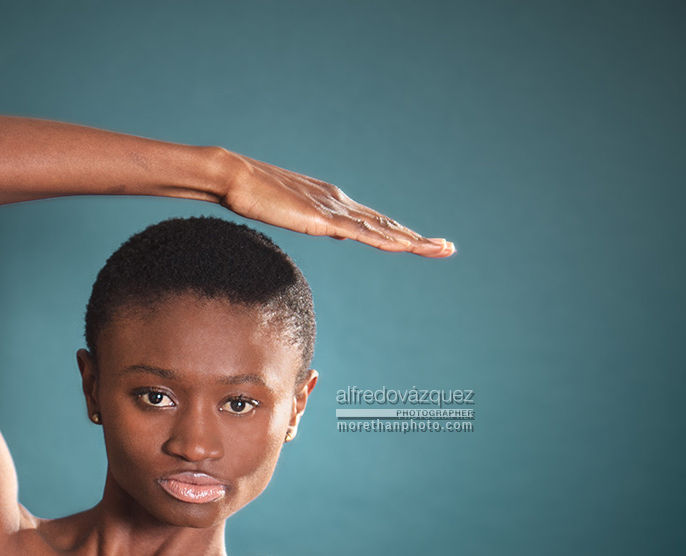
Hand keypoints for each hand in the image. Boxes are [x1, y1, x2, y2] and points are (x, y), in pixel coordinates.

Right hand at [219, 152, 454, 256]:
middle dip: (419, 238)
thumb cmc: (254, 195)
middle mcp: (342, 203)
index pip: (375, 222)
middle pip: (388, 224)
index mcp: (334, 203)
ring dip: (413, 240)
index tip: (423, 243)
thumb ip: (317, 220)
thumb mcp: (292, 213)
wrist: (236, 177)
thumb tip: (335, 229)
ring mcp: (334, 209)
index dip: (401, 234)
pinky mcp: (322, 218)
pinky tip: (403, 247)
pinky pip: (360, 232)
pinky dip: (385, 240)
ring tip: (440, 249)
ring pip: (382, 228)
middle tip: (448, 248)